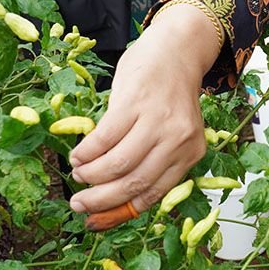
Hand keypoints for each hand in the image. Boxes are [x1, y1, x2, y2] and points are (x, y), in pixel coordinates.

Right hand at [68, 3, 220, 220]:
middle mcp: (178, 139)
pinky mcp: (135, 102)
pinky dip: (87, 151)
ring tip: (78, 175)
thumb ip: (153, 159)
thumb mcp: (172, 131)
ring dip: (91, 175)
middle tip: (78, 204)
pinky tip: (78, 155)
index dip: (121, 212)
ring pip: (119, 163)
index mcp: (191, 152)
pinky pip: (105, 137)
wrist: (176, 49)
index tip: (95, 220)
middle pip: (135, 182)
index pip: (154, 193)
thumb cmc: (169, 94)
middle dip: (101, 200)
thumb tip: (115, 199)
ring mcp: (157, 120)